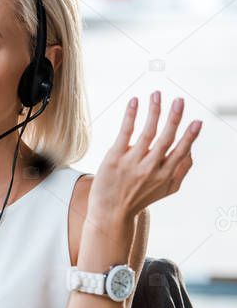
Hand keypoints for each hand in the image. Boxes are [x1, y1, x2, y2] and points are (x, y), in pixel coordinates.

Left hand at [88, 90, 201, 223]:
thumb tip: (191, 151)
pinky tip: (135, 102)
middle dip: (174, 118)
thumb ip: (181, 171)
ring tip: (157, 95)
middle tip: (179, 100)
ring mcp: (132, 163)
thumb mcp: (166, 189)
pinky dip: (131, 116)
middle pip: (165, 138)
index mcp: (165, 175)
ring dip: (154, 111)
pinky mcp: (114, 158)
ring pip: (147, 132)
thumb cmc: (139, 198)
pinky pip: (125, 133)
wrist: (110, 213)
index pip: (180, 151)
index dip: (189, 136)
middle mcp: (150, 168)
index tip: (197, 121)